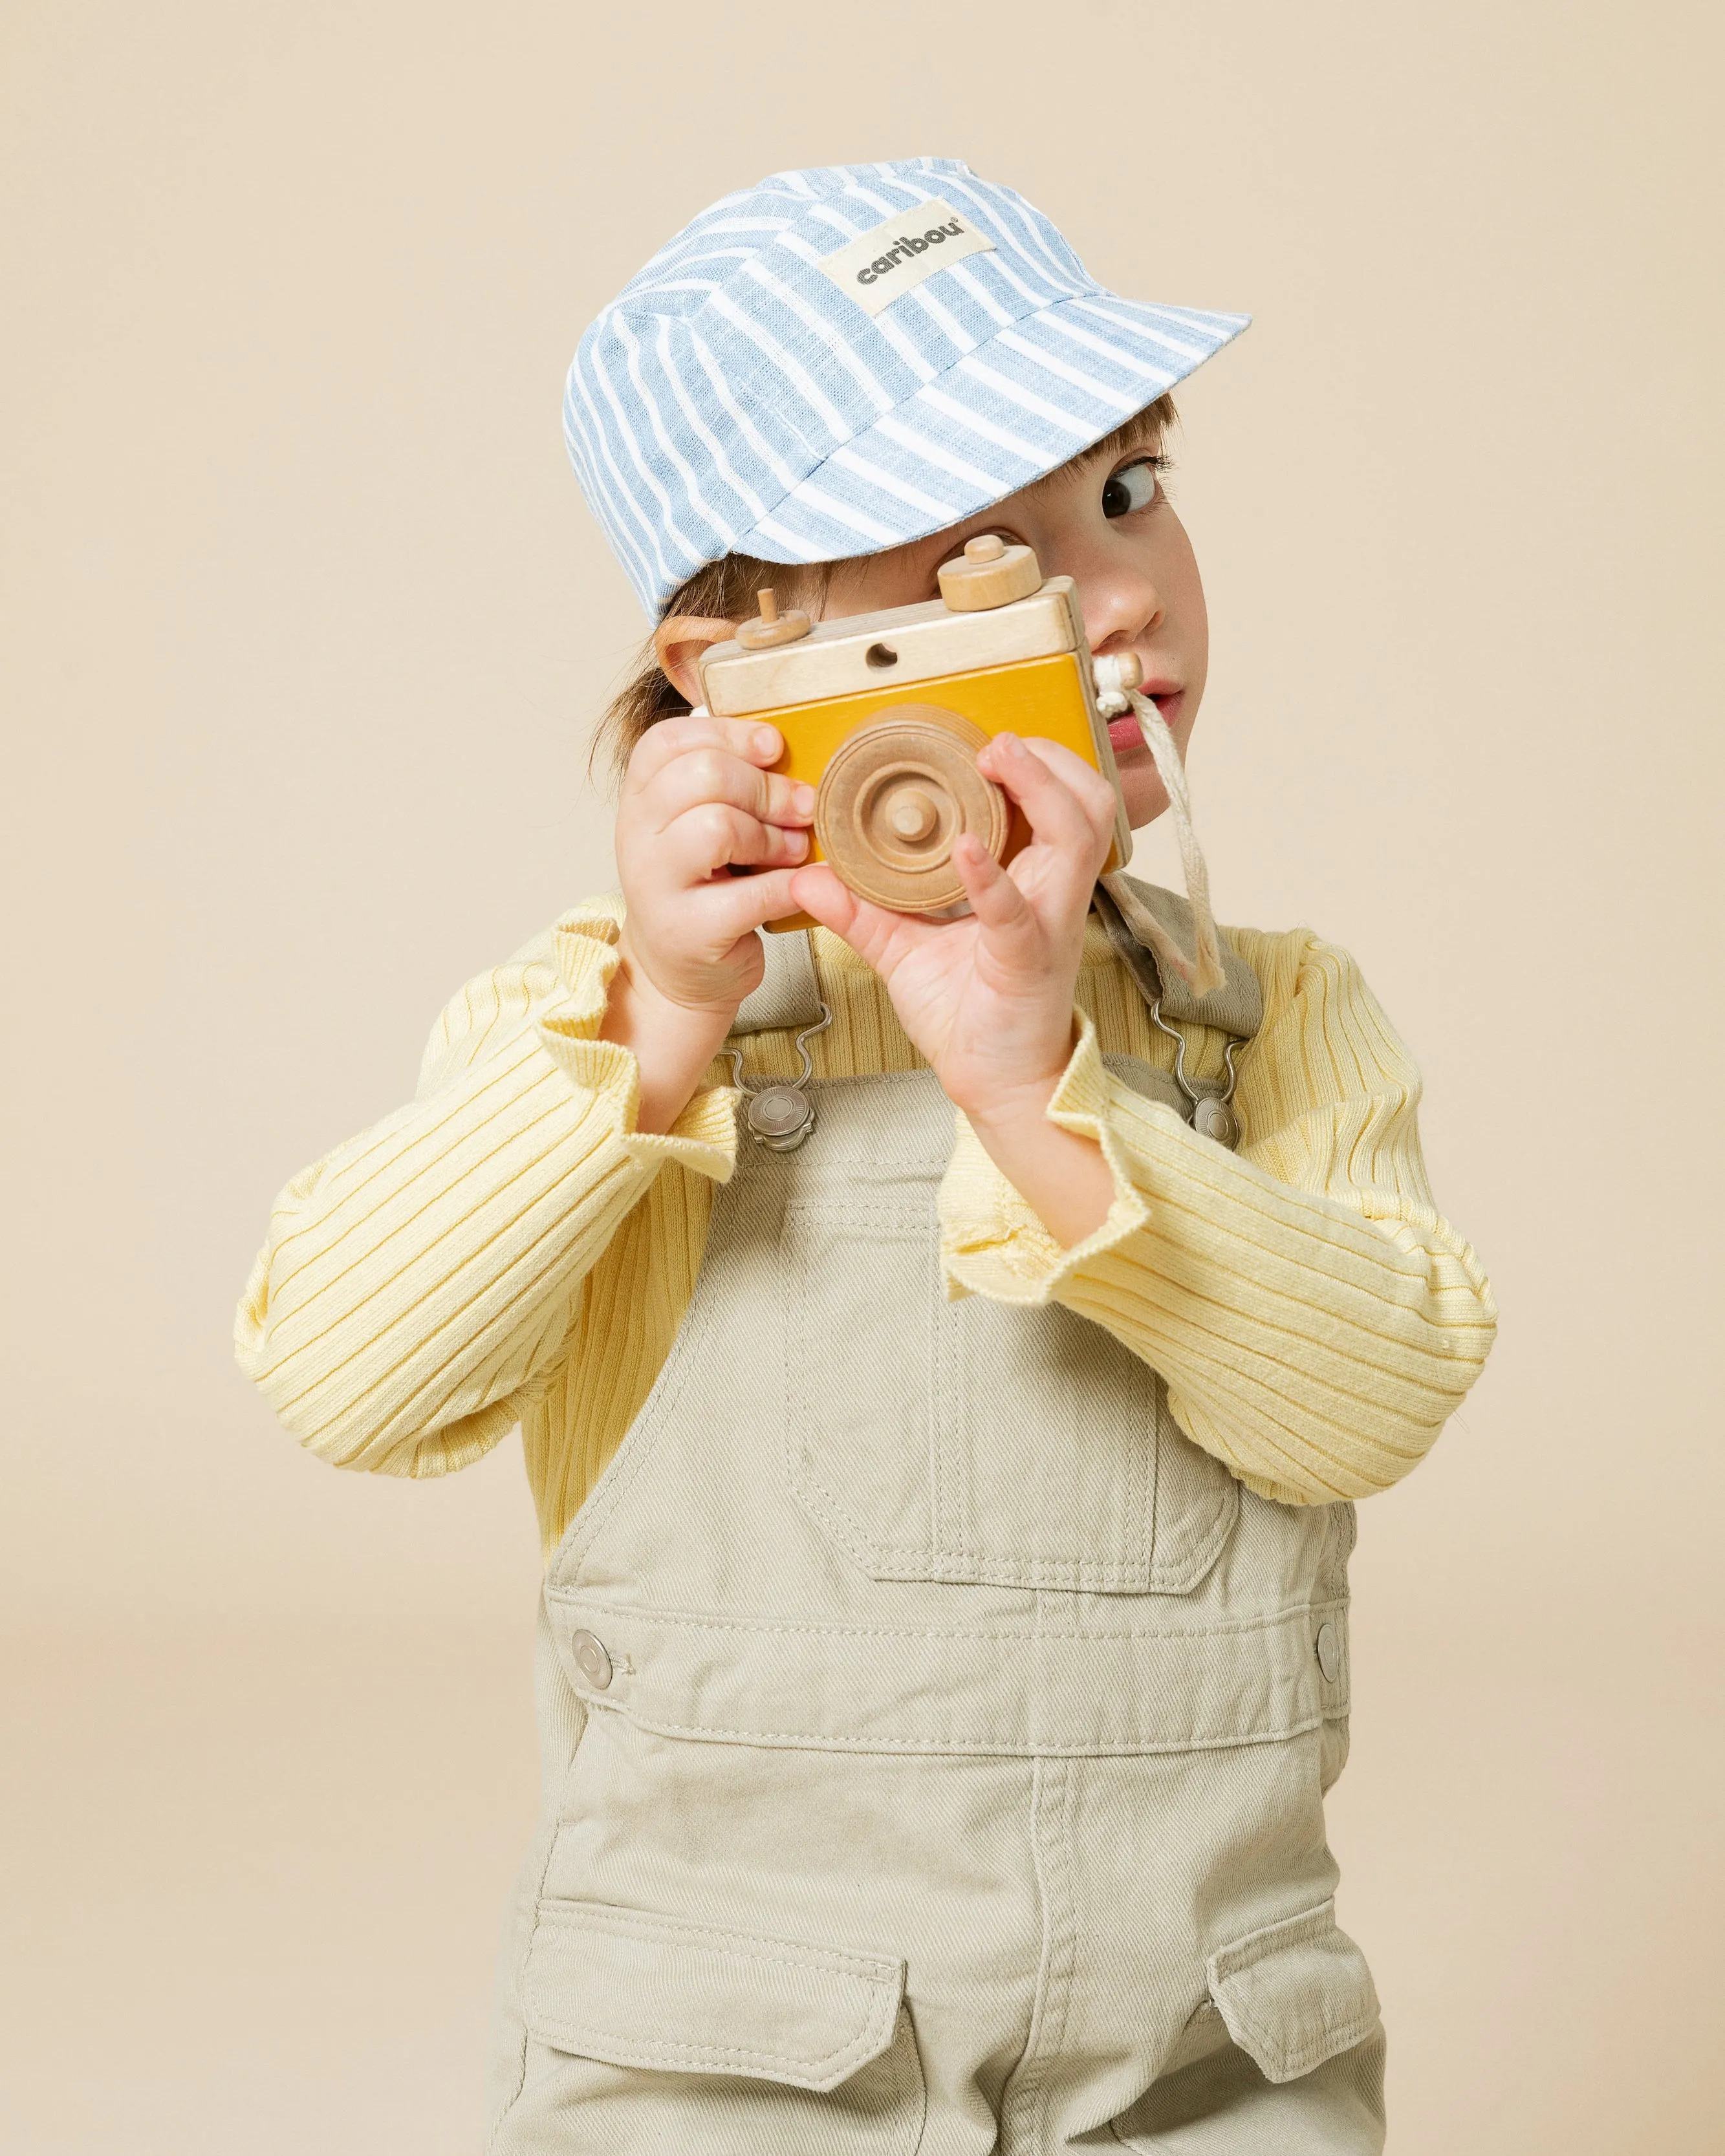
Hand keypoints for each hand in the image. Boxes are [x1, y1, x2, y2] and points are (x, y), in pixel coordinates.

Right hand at [602, 713, 814, 1131]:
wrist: (679, 972)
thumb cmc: (705, 886)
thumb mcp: (699, 821)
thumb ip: (725, 781)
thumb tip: (782, 739)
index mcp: (639, 797)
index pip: (669, 741)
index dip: (731, 734)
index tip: (774, 749)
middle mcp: (635, 836)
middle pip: (701, 775)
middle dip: (766, 787)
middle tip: (801, 807)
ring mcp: (655, 885)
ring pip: (716, 826)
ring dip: (772, 835)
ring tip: (793, 850)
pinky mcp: (688, 931)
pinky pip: (749, 894)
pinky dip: (787, 885)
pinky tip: (799, 886)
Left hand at [790, 732, 1118, 1244]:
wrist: (995, 1085)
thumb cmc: (967, 1015)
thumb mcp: (904, 950)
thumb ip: (862, 910)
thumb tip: (808, 873)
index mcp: (1031, 883)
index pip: (1058, 804)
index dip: (1037, 762)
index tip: (987, 739)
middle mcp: (1052, 895)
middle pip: (1089, 804)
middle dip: (1053, 759)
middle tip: (1001, 741)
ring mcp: (1049, 925)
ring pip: (1078, 838)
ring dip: (1042, 790)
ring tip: (999, 761)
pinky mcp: (1029, 962)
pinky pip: (1018, 912)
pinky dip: (990, 878)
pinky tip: (963, 852)